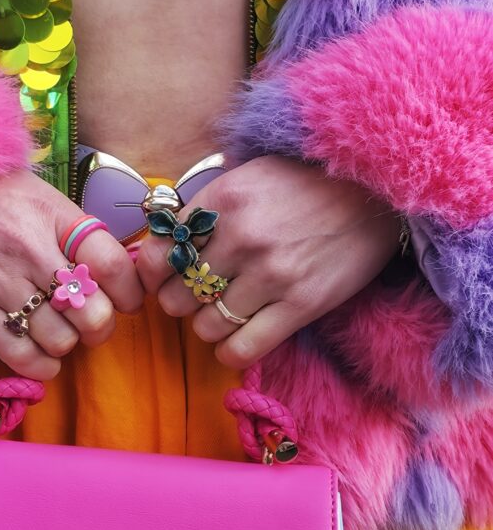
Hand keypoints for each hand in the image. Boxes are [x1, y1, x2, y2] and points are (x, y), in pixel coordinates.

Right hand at [0, 170, 142, 379]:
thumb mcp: (35, 193)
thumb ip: (71, 229)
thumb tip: (109, 267)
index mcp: (55, 218)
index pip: (114, 265)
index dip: (131, 293)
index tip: (127, 301)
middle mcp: (33, 252)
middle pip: (93, 313)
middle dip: (99, 326)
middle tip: (89, 323)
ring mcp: (1, 284)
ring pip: (59, 341)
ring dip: (64, 345)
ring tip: (56, 333)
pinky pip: (20, 356)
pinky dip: (39, 366)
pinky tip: (40, 355)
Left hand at [138, 155, 400, 368]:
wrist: (377, 194)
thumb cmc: (306, 185)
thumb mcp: (249, 176)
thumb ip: (205, 208)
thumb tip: (158, 244)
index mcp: (223, 199)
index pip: (156, 254)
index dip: (152, 275)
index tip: (162, 279)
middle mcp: (242, 237)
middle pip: (176, 297)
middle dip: (181, 302)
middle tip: (198, 297)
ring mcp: (272, 274)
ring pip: (205, 327)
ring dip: (208, 327)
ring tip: (224, 313)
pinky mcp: (301, 305)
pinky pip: (242, 348)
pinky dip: (230, 352)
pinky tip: (236, 341)